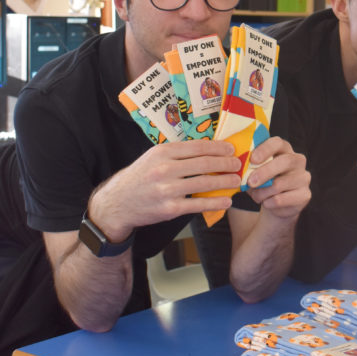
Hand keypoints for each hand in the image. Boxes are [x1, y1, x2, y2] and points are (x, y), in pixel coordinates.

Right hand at [88, 140, 241, 240]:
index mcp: (162, 152)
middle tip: (238, 165)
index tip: (231, 149)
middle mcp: (165, 169)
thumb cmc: (140, 177)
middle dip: (225, 164)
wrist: (118, 203)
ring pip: (204, 183)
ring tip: (236, 181)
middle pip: (204, 164)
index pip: (197, 147)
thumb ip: (176, 154)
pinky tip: (226, 201)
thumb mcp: (153, 158)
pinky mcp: (170, 208)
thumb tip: (206, 150)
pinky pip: (198, 204)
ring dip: (225, 182)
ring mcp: (167, 189)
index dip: (218, 148)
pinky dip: (215, 202)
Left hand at [245, 136, 310, 220]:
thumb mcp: (253, 172)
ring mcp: (303, 178)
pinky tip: (265, 203)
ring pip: (280, 184)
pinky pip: (281, 200)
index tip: (252, 159)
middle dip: (264, 172)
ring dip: (263, 192)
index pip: (278, 143)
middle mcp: (297, 161)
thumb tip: (239, 168)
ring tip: (256, 196)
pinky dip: (268, 203)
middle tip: (250, 182)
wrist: (274, 204)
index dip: (265, 150)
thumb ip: (248, 167)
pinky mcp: (305, 195)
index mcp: (284, 149)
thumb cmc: (262, 183)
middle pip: (285, 162)